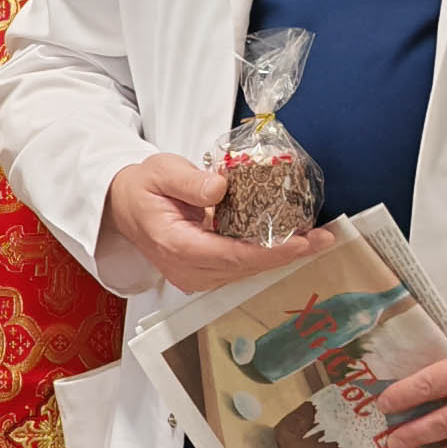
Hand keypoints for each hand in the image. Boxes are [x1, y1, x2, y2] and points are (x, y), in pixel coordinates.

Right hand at [104, 155, 337, 295]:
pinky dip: (267, 255)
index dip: (269, 251)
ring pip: (246, 271)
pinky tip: (291, 242)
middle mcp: (187, 269)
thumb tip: (220, 186)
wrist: (123, 206)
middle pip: (245, 268)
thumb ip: (188, 180)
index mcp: (177, 245)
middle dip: (286, 254)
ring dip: (281, 256)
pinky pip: (240, 267)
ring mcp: (195, 276)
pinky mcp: (203, 274)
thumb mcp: (160, 171)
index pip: (231, 255)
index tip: (300, 242)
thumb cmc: (141, 188)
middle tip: (323, 238)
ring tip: (316, 239)